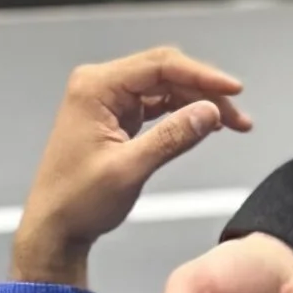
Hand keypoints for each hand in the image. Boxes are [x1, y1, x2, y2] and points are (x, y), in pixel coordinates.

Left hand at [10, 47, 251, 283]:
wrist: (54, 227)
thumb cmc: (77, 200)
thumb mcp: (129, 169)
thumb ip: (172, 137)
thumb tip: (210, 112)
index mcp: (95, 88)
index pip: (159, 66)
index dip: (202, 76)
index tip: (234, 90)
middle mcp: (100, 86)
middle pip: (165, 72)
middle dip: (204, 90)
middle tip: (237, 115)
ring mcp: (108, 100)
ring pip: (165, 88)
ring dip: (198, 102)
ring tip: (231, 123)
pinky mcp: (116, 117)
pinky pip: (157, 104)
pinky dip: (183, 113)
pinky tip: (204, 125)